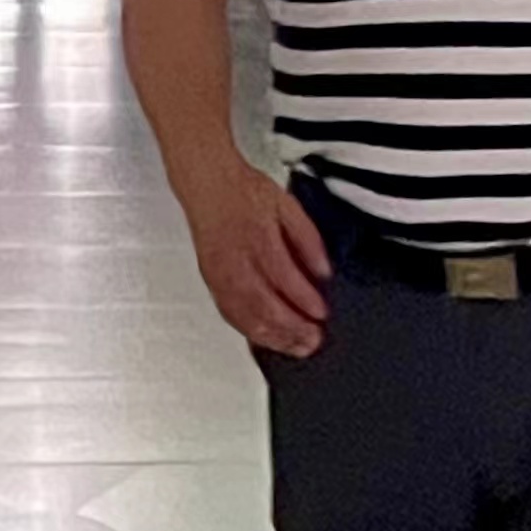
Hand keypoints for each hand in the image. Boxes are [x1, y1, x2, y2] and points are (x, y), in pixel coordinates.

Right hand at [176, 162, 331, 357]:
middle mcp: (235, 259)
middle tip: (313, 340)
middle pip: (262, 304)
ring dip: (271, 337)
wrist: (206, 183)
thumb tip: (323, 271)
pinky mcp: (210, 280)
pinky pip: (229, 313)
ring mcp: (219, 273)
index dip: (305, 300)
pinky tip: (266, 338)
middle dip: (291, 328)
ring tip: (295, 347)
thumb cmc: (243, 190)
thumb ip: (308, 239)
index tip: (322, 313)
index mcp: (257, 235)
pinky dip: (249, 331)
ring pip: (244, 315)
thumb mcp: (287, 205)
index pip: (283, 276)